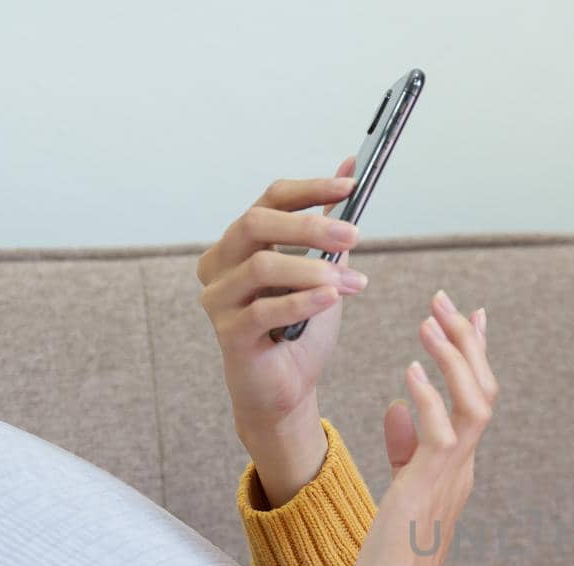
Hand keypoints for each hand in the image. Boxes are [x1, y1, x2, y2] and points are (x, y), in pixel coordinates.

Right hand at [195, 155, 367, 435]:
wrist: (287, 389)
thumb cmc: (301, 329)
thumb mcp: (322, 271)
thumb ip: (329, 225)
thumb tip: (350, 168)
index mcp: (240, 242)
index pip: (270, 199)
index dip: (310, 190)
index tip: (351, 186)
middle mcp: (220, 263)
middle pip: (257, 224)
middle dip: (310, 226)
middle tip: (356, 236)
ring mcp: (218, 298)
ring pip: (262, 266)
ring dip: (314, 271)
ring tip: (354, 283)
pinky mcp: (228, 333)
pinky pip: (264, 310)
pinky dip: (302, 302)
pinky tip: (331, 300)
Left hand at [349, 291, 497, 565]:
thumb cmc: (389, 564)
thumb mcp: (398, 493)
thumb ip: (404, 449)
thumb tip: (398, 405)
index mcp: (456, 467)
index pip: (474, 398)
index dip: (473, 354)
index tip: (468, 313)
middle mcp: (462, 468)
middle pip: (483, 390)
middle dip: (467, 341)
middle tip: (446, 299)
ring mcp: (451, 479)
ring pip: (475, 404)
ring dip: (455, 358)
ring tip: (432, 321)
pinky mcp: (428, 492)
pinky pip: (441, 435)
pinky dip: (429, 398)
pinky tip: (410, 371)